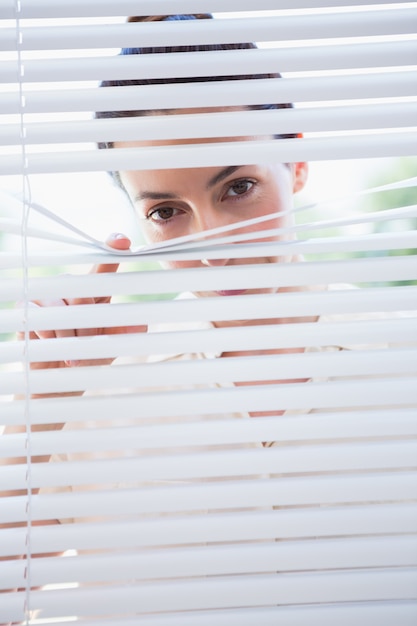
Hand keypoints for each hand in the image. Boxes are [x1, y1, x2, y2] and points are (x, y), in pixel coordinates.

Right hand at [17, 233, 146, 388]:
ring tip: (74, 352)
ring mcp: (45, 297)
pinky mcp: (25, 308)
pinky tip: (57, 350)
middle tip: (89, 341)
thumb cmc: (84, 359)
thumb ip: (122, 334)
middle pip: (81, 290)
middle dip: (88, 320)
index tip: (122, 240)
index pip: (103, 267)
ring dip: (70, 332)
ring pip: (60, 304)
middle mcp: (69, 290)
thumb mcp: (107, 347)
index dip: (112, 250)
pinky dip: (52, 336)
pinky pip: (41, 316)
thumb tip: (142, 325)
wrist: (56, 382)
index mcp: (93, 294)